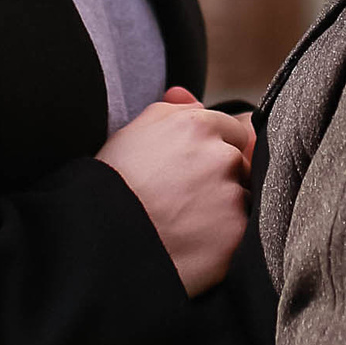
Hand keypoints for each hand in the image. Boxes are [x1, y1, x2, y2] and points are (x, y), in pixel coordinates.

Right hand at [98, 89, 254, 295]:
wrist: (101, 241)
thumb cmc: (110, 187)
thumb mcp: (131, 134)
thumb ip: (169, 111)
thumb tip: (194, 102)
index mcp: (197, 125)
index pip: (233, 131)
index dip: (214, 152)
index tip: (193, 171)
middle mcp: (221, 155)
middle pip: (241, 163)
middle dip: (222, 178)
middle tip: (186, 200)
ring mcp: (231, 195)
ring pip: (244, 198)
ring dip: (225, 208)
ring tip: (186, 224)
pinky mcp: (236, 233)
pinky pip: (242, 231)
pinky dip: (224, 238)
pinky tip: (194, 243)